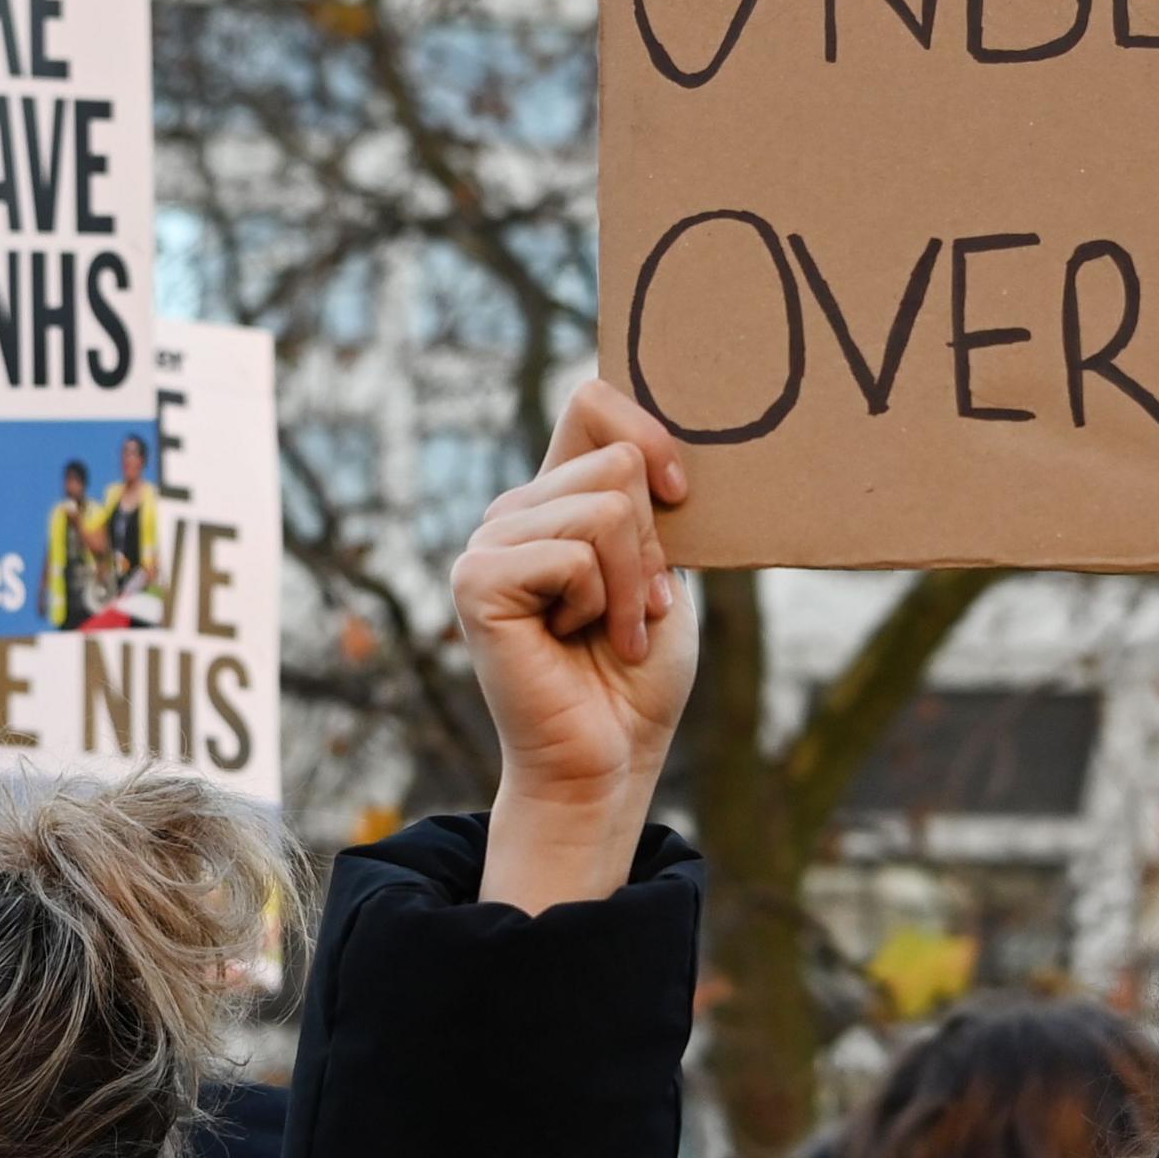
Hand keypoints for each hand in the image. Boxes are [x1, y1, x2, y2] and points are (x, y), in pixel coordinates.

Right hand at [458, 380, 698, 911]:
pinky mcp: (478, 580)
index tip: (680, 495)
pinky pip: (572, 554)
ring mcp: (489, 543)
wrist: (610, 756)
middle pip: (616, 460)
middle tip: (638, 610)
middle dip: (651, 544)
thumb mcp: (663, 572)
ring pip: (602, 508)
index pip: (592, 402)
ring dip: (631, 585)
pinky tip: (572, 641)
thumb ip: (649, 505)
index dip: (648, 431)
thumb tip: (654, 444)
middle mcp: (515, 511)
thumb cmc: (638, 675)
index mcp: (557, 498)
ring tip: (612, 632)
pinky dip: (598, 604)